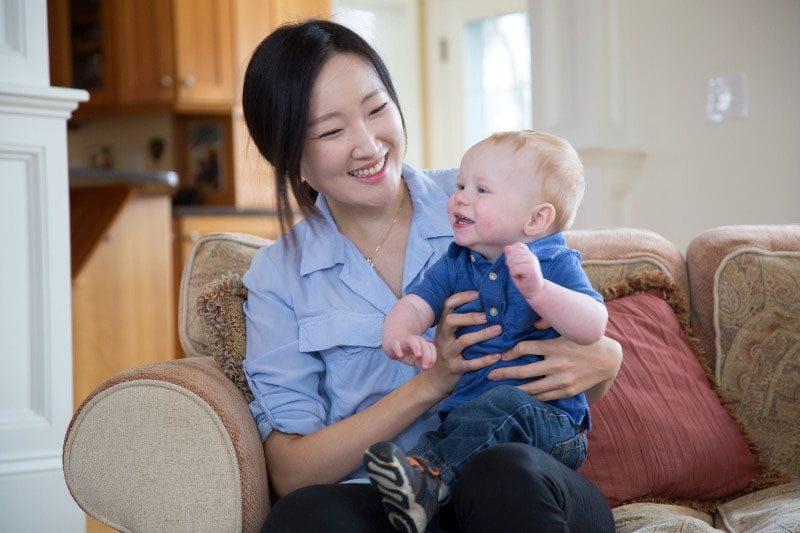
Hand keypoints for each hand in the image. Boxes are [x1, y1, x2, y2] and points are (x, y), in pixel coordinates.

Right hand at [385, 335, 436, 369]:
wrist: (392, 346)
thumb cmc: (407, 354)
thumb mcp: (416, 360)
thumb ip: (422, 363)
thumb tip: (426, 367)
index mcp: (421, 343)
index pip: (430, 347)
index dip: (432, 357)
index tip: (428, 367)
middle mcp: (414, 340)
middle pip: (423, 343)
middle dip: (426, 355)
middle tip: (425, 366)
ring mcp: (404, 341)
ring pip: (412, 340)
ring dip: (416, 347)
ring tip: (418, 355)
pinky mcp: (394, 344)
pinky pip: (396, 344)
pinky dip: (398, 349)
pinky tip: (400, 355)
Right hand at [422, 291, 501, 396]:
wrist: (435, 380)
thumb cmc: (447, 352)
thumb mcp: (448, 336)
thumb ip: (460, 322)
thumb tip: (484, 304)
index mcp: (443, 327)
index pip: (448, 306)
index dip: (462, 297)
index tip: (478, 294)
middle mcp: (443, 338)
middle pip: (452, 321)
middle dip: (471, 316)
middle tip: (488, 315)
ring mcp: (448, 354)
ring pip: (463, 341)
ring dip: (482, 334)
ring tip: (499, 330)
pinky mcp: (455, 369)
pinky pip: (470, 364)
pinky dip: (485, 359)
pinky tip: (497, 356)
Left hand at [487, 335, 621, 401]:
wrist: (607, 360)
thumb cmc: (583, 340)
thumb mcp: (567, 328)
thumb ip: (549, 322)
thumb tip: (532, 322)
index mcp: (554, 346)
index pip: (524, 348)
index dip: (509, 352)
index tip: (500, 355)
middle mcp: (557, 364)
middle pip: (523, 371)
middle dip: (503, 373)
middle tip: (489, 375)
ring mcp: (562, 380)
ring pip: (531, 388)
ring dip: (514, 389)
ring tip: (499, 390)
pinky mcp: (567, 391)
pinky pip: (544, 397)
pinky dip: (531, 397)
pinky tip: (520, 397)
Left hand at [505, 243, 542, 296]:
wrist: (535, 291)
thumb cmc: (524, 280)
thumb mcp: (515, 267)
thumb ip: (511, 257)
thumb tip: (506, 247)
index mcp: (529, 254)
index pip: (518, 245)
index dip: (512, 253)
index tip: (515, 264)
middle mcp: (532, 256)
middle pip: (514, 252)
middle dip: (510, 262)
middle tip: (516, 271)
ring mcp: (533, 262)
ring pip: (514, 260)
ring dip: (513, 269)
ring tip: (519, 274)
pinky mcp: (532, 270)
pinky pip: (516, 268)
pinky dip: (515, 274)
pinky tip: (520, 277)